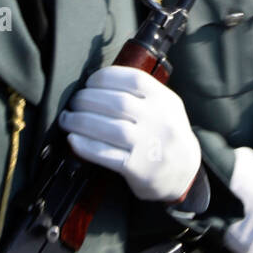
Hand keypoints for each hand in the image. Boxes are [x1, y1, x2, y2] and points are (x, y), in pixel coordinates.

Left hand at [60, 66, 200, 202]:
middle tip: (73, 102)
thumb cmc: (166, 135)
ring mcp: (149, 146)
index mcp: (165, 100)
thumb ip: (140, 94)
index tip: (89, 82)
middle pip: (116, 103)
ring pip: (108, 128)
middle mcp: (160, 121)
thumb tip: (96, 84)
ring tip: (67, 119)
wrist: (185, 174)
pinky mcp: (138, 169)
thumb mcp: (165, 108)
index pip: (133, 79)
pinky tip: (73, 139)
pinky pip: (106, 154)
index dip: (105, 78)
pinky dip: (85, 145)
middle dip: (87, 100)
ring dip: (80, 121)